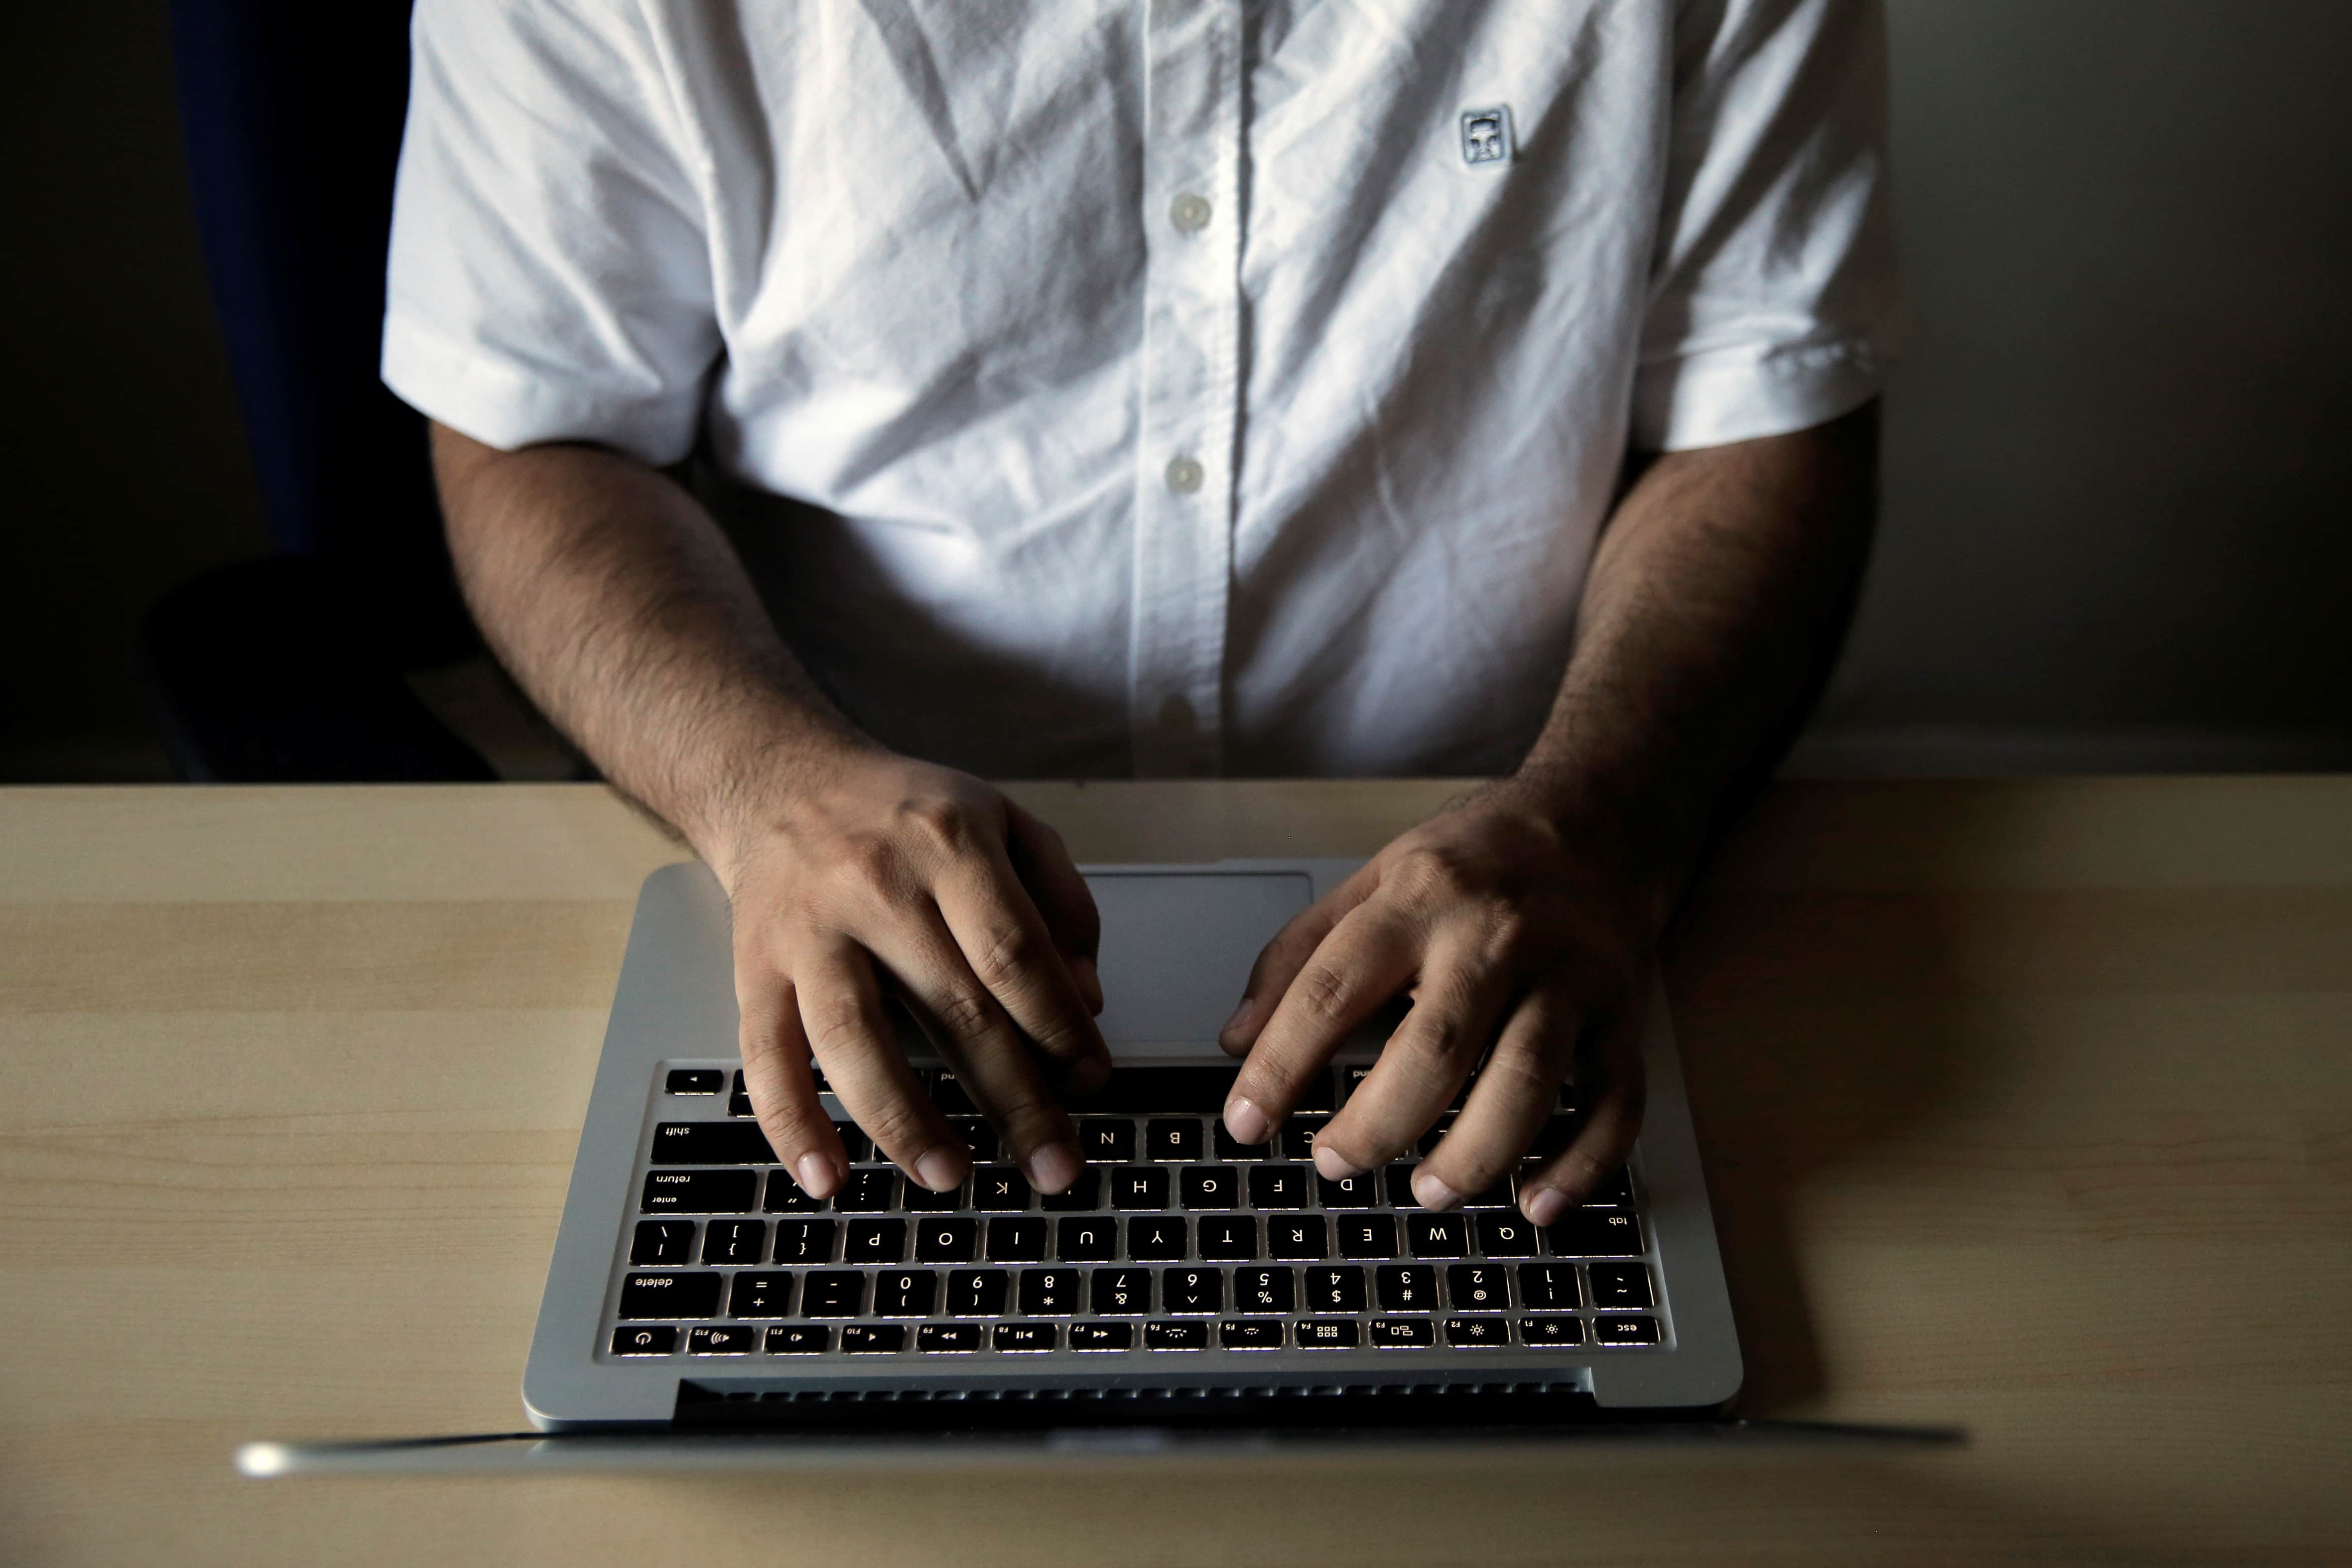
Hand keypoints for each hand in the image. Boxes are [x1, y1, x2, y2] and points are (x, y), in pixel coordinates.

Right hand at [712, 750, 1107, 1200]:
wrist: (781, 779)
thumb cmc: (905, 813)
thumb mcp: (1004, 822)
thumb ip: (1060, 902)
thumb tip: (1086, 1000)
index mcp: (949, 842)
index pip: (1016, 953)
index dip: (1060, 1025)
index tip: (1090, 1079)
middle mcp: (876, 884)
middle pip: (955, 1008)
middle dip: (1014, 1099)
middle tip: (1054, 1166)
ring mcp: (809, 930)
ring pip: (856, 1038)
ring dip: (906, 1121)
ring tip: (952, 1177)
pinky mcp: (753, 966)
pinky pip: (767, 1055)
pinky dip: (792, 1124)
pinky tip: (826, 1177)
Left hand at [1216, 785, 1661, 1224]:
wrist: (1598, 821)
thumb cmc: (1474, 862)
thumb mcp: (1373, 880)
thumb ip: (1298, 956)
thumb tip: (1236, 1042)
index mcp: (1419, 900)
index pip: (1333, 988)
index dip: (1281, 1063)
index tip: (1246, 1122)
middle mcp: (1495, 937)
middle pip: (1436, 1047)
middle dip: (1378, 1124)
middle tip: (1335, 1164)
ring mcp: (1569, 978)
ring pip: (1527, 1081)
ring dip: (1474, 1156)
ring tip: (1428, 1191)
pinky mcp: (1622, 1016)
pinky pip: (1613, 1103)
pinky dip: (1580, 1166)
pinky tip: (1535, 1205)